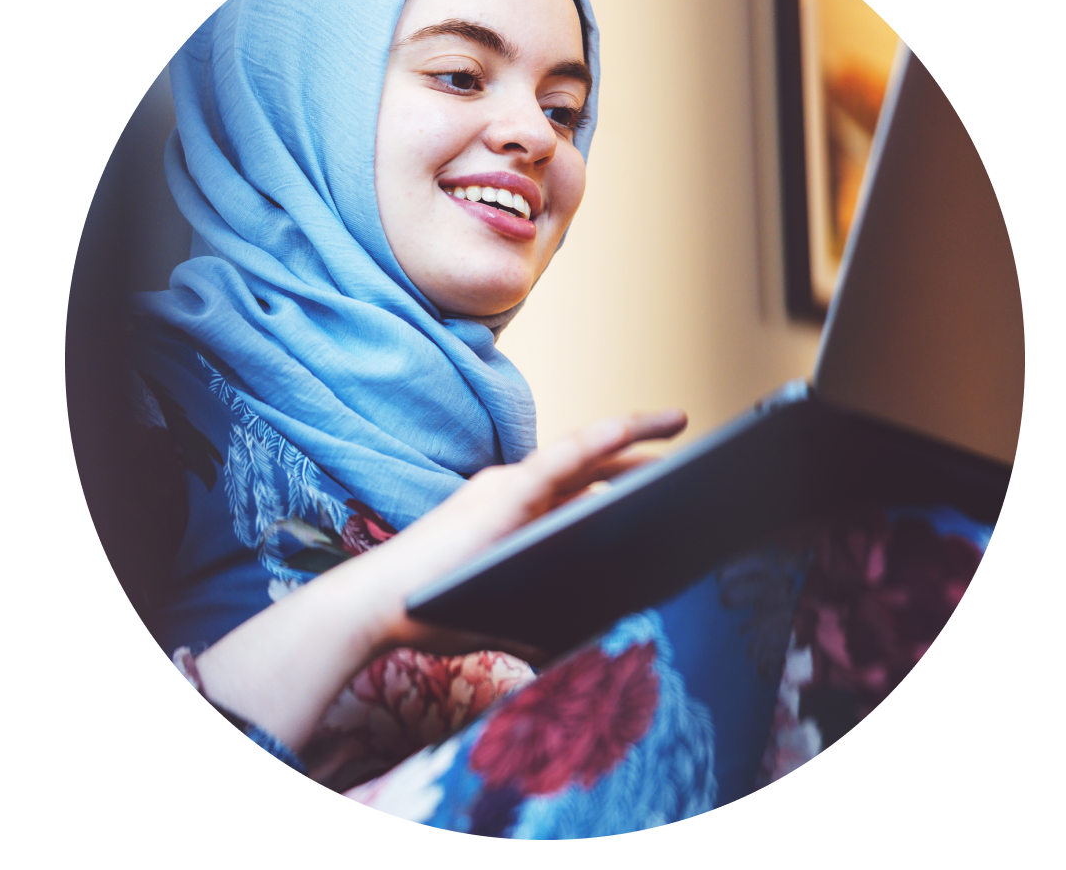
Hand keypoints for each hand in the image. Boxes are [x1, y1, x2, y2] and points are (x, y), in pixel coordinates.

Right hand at [193, 408, 685, 752]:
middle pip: (591, 462)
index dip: (624, 474)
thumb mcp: (508, 620)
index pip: (581, 485)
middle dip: (640, 449)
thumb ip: (544, 624)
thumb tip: (583, 641)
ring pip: (584, 451)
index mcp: (516, 513)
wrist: (381, 608)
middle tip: (683, 435)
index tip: (664, 475)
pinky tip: (631, 432)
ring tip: (675, 423)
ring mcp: (510, 488)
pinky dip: (598, 443)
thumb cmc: (434, 613)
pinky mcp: (503, 495)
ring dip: (633, 435)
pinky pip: (560, 460)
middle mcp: (516, 491)